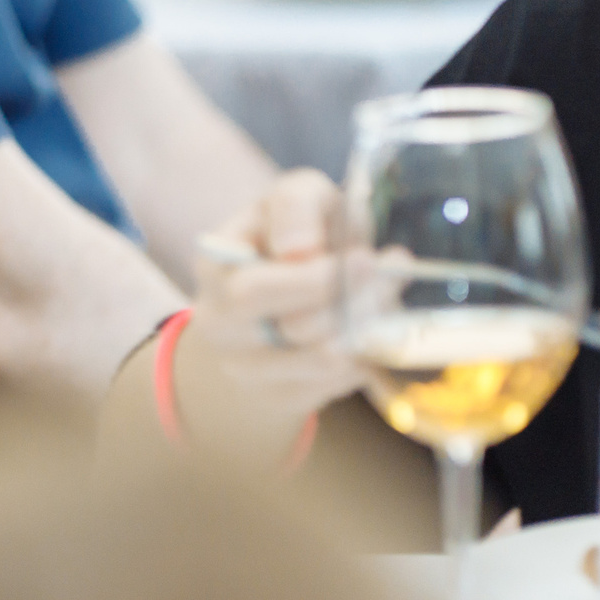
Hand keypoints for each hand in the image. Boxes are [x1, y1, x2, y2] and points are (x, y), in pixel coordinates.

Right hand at [175, 169, 364, 460]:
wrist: (258, 310)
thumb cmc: (287, 244)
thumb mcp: (291, 203)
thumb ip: (297, 204)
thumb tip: (305, 249)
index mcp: (215, 266)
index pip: (255, 285)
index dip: (315, 277)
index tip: (365, 257)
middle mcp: (218, 320)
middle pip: (294, 326)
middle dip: (351, 301)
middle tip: (384, 274)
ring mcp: (244, 365)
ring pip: (324, 356)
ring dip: (369, 323)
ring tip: (385, 296)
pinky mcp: (276, 395)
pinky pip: (338, 381)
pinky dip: (364, 352)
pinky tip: (366, 327)